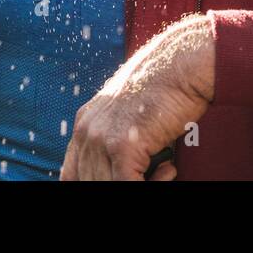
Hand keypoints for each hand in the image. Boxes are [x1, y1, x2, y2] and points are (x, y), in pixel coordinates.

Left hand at [60, 14, 215, 180]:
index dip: (89, 183)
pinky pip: (128, 185)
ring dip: (141, 184)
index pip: (71, 174)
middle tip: (152, 174)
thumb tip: (120, 173)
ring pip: (108, 185)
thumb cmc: (164, 91)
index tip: (116, 181)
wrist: (180, 67)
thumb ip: (112, 140)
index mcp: (84, 124)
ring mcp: (101, 139)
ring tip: (164, 170)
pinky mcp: (121, 146)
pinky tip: (168, 170)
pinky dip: (152, 184)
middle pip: (89, 182)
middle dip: (121, 183)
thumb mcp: (126, 114)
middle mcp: (87, 132)